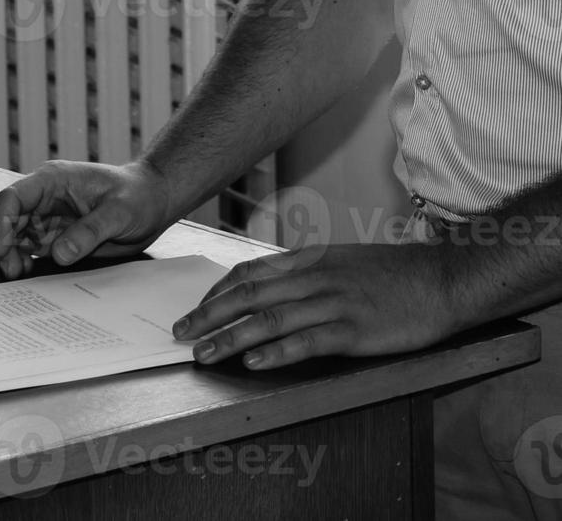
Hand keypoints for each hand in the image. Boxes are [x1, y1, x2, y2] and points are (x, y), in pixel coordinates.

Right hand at [0, 161, 174, 278]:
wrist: (152, 202)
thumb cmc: (138, 195)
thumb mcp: (119, 212)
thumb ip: (89, 231)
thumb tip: (60, 254)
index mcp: (53, 180)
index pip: (14, 196)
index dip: (4, 219)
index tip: (5, 243)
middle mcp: (43, 198)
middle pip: (7, 217)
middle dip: (2, 241)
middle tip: (10, 265)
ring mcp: (46, 217)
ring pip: (13, 234)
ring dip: (9, 253)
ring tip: (17, 271)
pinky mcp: (53, 235)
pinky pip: (27, 247)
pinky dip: (21, 258)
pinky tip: (25, 270)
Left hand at [173, 242, 455, 369]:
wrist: (444, 278)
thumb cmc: (393, 274)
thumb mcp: (341, 262)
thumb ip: (304, 273)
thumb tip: (267, 289)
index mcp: (308, 261)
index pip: (248, 273)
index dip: (216, 292)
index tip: (195, 309)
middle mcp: (314, 279)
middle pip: (248, 296)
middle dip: (208, 315)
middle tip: (179, 333)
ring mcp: (334, 304)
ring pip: (269, 319)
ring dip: (230, 337)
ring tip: (203, 353)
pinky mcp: (356, 330)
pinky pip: (308, 341)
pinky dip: (276, 352)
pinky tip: (254, 362)